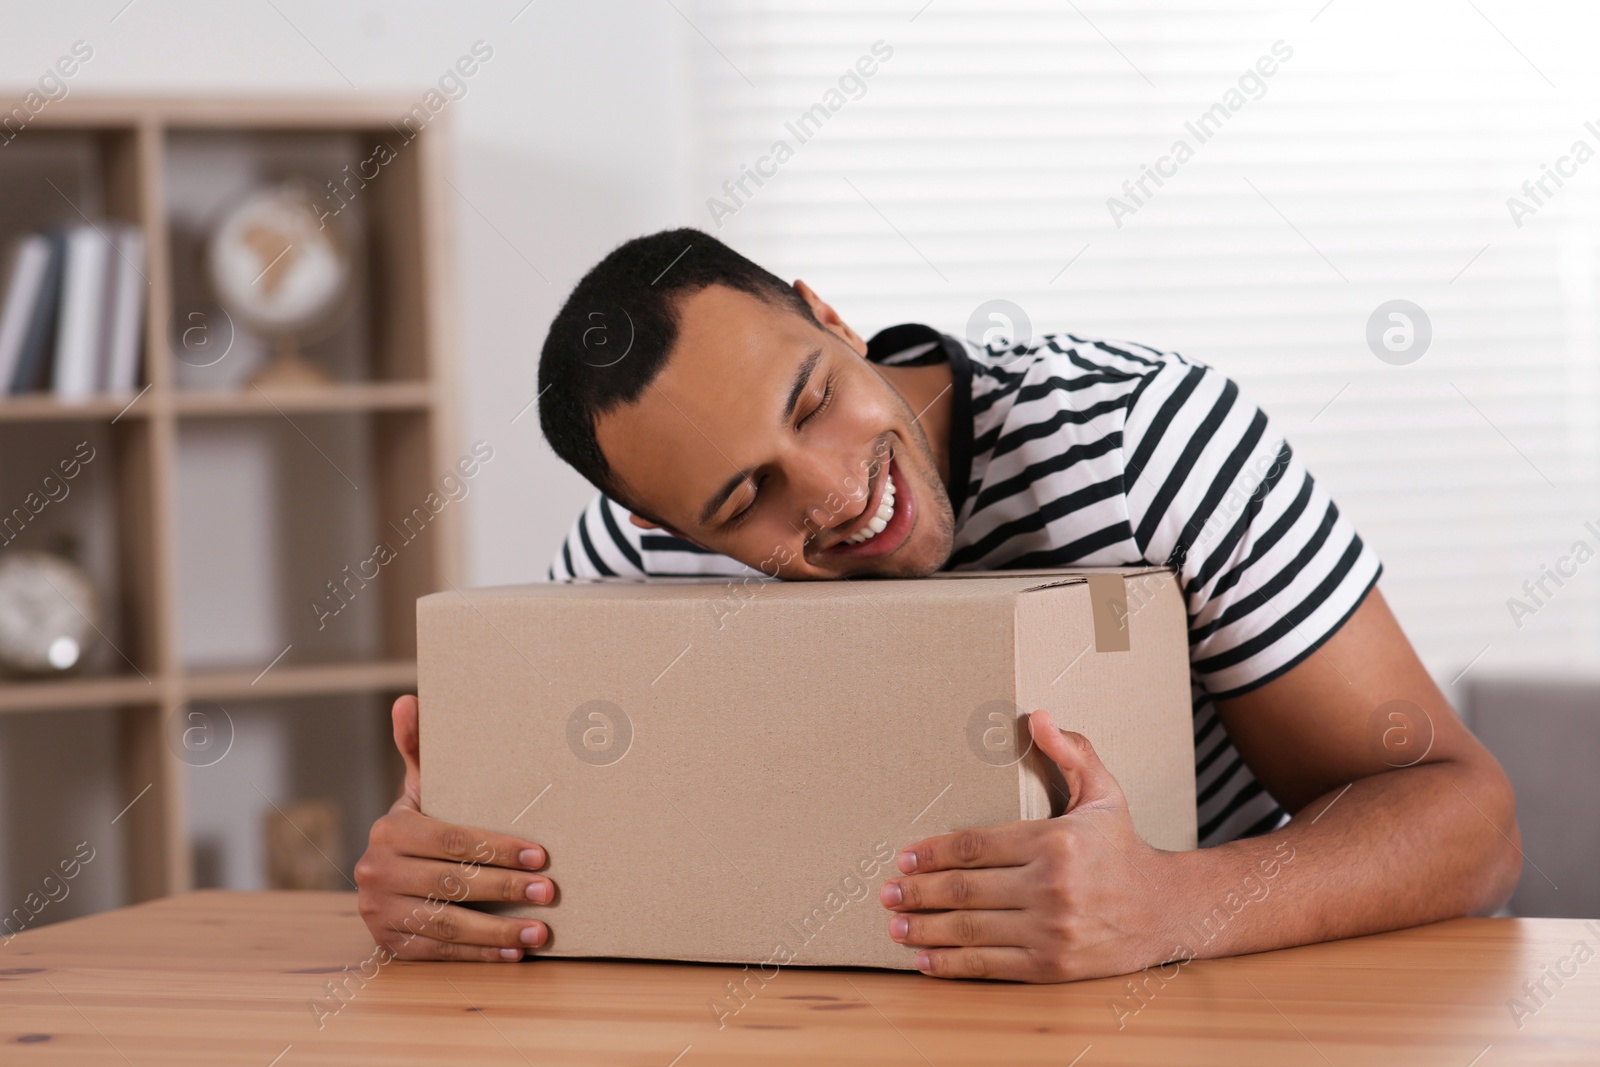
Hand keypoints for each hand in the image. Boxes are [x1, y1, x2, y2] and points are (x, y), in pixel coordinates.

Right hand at [354, 695, 554, 960]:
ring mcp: (379, 911)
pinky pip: (439, 952)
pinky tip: (514, 952)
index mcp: (390, 829)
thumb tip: (409, 699)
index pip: (453, 840)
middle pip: (453, 883)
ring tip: (541, 930)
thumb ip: (420, 748)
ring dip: (498, 931)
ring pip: (447, 923)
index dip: (498, 849)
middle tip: (550, 891)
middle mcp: (376, 872)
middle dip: (505, 889)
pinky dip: (479, 955)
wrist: (389, 872)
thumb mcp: (423, 788)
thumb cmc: (423, 824)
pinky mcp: (389, 944)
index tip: (540, 855)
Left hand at [879, 709, 1188, 981]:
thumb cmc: (1123, 847)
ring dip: (925, 929)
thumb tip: (1038, 716)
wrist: (1167, 909)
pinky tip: (926, 960)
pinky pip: (991, 966)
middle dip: (917, 891)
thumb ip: (1070, 752)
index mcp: (1056, 841)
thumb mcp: (1104, 792)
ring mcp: (1051, 930)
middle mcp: (1051, 887)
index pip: (976, 846)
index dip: (932, 852)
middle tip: (886, 892)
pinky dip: (953, 964)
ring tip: (895, 926)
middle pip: (965, 889)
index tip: (904, 856)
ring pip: (971, 930)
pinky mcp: (1053, 966)